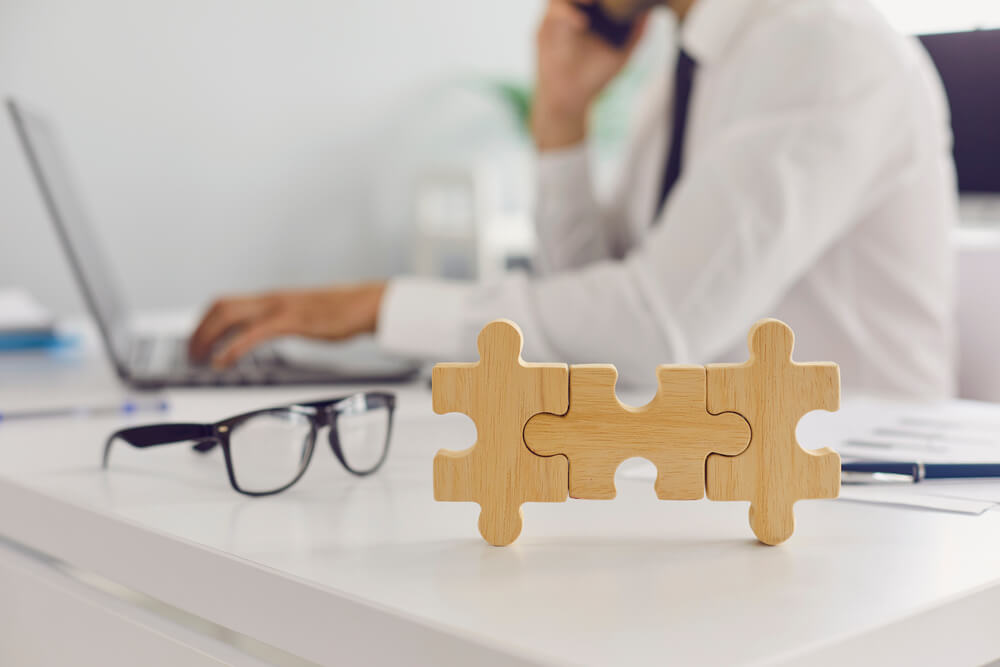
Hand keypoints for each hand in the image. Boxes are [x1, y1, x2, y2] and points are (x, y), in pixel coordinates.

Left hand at [187, 282, 386, 367]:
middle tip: (191, 354)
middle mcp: (271, 299)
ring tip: (200, 360)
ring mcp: (280, 308)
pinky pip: (253, 333)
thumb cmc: (341, 311)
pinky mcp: (291, 322)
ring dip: (208, 338)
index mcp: (272, 298)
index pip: (226, 302)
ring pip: (229, 316)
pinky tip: (223, 362)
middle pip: (220, 307)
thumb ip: (284, 321)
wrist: (365, 304)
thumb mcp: (304, 314)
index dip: (204, 321)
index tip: (197, 340)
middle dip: (198, 331)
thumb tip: (271, 332)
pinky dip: (233, 348)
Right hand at [531, 0, 647, 149]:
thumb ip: (636, 34)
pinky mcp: (542, 31)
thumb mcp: (621, 54)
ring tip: (593, 2)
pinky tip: (582, 23)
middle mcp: (570, 11)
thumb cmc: (594, 78)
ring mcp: (555, 19)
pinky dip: (566, 13)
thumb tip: (649, 12)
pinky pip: (552, 12)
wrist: (570, 100)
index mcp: (588, 12)